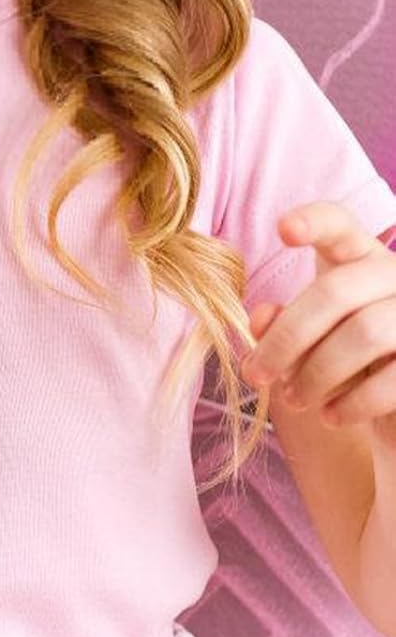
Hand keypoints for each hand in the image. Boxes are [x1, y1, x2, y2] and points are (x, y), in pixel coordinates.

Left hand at [241, 201, 395, 452]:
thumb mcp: (306, 340)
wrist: (392, 407)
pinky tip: (330, 415)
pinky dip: (354, 401)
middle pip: (335, 291)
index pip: (338, 224)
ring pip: (364, 333)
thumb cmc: (341, 362)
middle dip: (286, 338)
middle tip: (255, 376)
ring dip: (317, 373)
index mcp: (358, 256)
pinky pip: (392, 376)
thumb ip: (281, 324)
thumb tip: (259, 318)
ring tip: (292, 401)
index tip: (284, 231)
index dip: (313, 221)